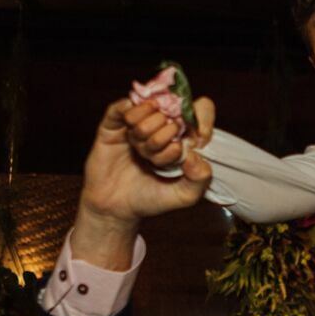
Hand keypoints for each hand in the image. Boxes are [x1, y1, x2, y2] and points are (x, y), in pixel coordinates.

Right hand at [75, 97, 216, 267]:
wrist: (116, 209)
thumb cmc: (150, 199)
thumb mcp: (184, 196)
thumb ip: (200, 179)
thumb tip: (194, 153)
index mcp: (183, 136)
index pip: (201, 109)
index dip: (200, 119)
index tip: (197, 139)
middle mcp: (161, 125)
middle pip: (172, 110)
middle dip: (167, 135)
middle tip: (159, 156)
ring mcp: (138, 123)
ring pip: (147, 109)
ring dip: (147, 132)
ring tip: (141, 151)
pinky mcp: (113, 125)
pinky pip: (121, 107)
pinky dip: (128, 112)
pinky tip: (130, 125)